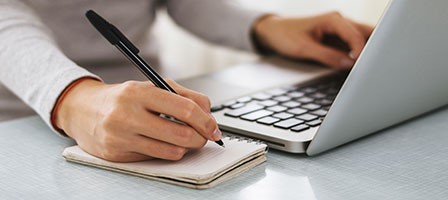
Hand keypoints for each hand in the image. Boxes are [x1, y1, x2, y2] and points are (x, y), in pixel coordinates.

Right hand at [55, 79, 220, 161]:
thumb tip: (208, 112)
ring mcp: (121, 137)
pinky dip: (167, 153)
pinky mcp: (117, 155)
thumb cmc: (122, 98)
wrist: (82, 110)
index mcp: (139, 92)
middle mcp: (128, 114)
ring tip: (185, 140)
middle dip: (200, 138)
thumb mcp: (151, 86)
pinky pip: (155, 158)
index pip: (184, 108)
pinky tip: (164, 144)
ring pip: (171, 151)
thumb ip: (183, 95)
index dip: (205, 121)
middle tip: (204, 137)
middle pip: (181, 133)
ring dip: (186, 148)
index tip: (214, 128)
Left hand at [253, 12, 372, 67]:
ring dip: (367, 53)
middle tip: (376, 67)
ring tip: (369, 69)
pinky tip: (359, 67)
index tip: (363, 67)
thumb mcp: (304, 49)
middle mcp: (340, 22)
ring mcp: (340, 31)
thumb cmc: (285, 36)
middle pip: (367, 34)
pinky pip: (353, 46)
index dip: (362, 53)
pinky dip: (358, 56)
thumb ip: (327, 56)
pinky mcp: (337, 39)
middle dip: (374, 49)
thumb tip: (349, 64)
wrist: (273, 32)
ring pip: (362, 40)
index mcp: (333, 20)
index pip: (356, 36)